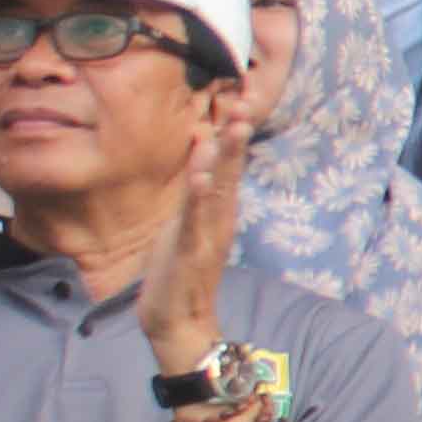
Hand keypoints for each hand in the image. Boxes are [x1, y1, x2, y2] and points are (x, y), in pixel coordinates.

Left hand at [136, 96, 255, 375]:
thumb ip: (198, 189)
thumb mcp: (187, 222)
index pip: (228, 166)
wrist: (177, 321)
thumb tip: (203, 151)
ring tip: (230, 128)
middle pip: (229, 172)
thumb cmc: (178, 271)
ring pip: (218, 190)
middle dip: (235, 138)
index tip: (240, 100)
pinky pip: (195, 221)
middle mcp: (219, 220)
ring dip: (225, 159)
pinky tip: (201, 178)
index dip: (233, 135)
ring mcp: (206, 235)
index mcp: (218, 212)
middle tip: (244, 104)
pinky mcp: (189, 252)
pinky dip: (199, 199)